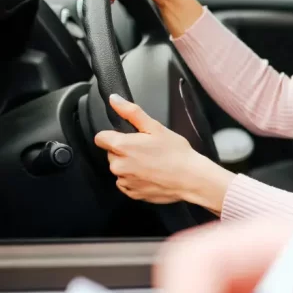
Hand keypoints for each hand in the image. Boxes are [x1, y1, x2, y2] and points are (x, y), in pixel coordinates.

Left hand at [95, 94, 232, 212]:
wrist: (192, 179)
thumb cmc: (176, 153)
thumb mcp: (156, 127)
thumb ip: (131, 112)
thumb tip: (114, 99)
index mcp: (122, 146)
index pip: (100, 138)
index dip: (113, 135)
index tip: (129, 138)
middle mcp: (118, 165)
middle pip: (112, 153)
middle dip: (125, 151)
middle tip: (147, 150)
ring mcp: (124, 181)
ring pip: (120, 169)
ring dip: (130, 166)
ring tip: (152, 164)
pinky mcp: (132, 193)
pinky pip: (127, 183)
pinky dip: (136, 179)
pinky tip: (152, 175)